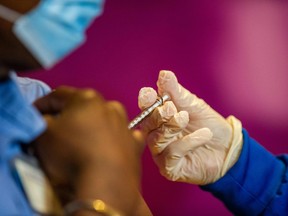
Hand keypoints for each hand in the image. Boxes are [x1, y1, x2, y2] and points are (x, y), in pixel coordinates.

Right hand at [33, 86, 150, 214]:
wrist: (106, 182)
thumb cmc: (71, 154)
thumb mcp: (43, 134)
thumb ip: (41, 121)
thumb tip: (47, 120)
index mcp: (86, 98)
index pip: (58, 95)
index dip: (43, 104)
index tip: (34, 114)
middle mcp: (109, 106)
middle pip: (84, 107)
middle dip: (70, 115)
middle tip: (58, 128)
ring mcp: (125, 125)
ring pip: (106, 120)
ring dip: (94, 126)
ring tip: (84, 140)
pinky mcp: (135, 144)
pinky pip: (124, 137)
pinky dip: (116, 140)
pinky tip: (110, 147)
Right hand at [138, 70, 242, 184]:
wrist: (228, 148)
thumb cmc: (209, 125)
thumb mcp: (194, 106)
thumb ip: (177, 92)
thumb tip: (163, 74)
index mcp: (160, 119)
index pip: (146, 109)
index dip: (145, 101)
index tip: (149, 93)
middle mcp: (157, 135)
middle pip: (148, 124)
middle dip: (158, 115)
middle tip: (172, 108)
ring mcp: (162, 153)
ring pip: (155, 140)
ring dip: (171, 127)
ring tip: (185, 118)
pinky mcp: (170, 168)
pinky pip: (171, 154)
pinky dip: (187, 142)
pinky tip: (203, 135)